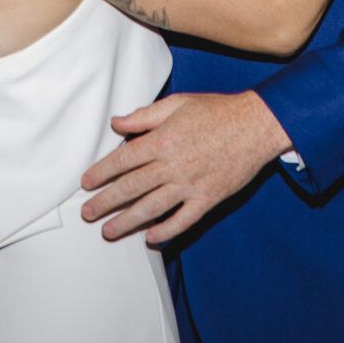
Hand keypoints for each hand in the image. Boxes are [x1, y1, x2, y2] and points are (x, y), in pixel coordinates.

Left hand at [80, 91, 290, 244]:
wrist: (257, 125)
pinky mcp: (209, 198)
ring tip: (109, 231)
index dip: (101, 173)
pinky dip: (166, 231)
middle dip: (105, 202)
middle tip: (88, 213)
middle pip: (131, 188)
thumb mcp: (177, 104)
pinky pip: (183, 220)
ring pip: (152, 208)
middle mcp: (173, 165)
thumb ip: (144, 116)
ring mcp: (191, 185)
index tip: (86, 183)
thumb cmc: (217, 111)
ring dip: (127, 222)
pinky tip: (150, 238)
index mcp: (163, 140)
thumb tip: (117, 124)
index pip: (123, 161)